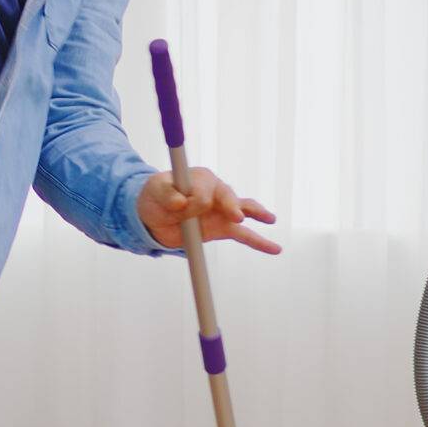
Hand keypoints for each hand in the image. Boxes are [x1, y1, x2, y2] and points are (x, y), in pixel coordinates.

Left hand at [140, 169, 280, 255]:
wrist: (153, 216)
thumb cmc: (155, 197)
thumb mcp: (155, 190)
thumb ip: (167, 194)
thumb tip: (180, 203)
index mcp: (200, 178)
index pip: (207, 186)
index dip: (199, 197)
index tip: (183, 205)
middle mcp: (215, 191)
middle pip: (228, 196)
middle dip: (230, 206)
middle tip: (234, 216)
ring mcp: (221, 210)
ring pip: (243, 210)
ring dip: (256, 214)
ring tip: (269, 219)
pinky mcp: (222, 228)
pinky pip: (244, 234)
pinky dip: (259, 242)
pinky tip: (274, 248)